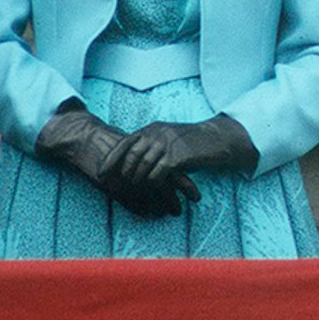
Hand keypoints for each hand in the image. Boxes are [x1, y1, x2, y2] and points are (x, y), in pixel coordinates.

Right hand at [34, 107, 197, 217]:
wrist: (84, 138)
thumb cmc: (111, 142)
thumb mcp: (133, 146)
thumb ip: (150, 156)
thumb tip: (171, 168)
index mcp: (147, 153)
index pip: (171, 171)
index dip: (185, 184)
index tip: (196, 195)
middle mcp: (139, 164)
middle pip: (164, 183)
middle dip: (177, 197)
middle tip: (190, 205)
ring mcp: (125, 175)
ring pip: (149, 194)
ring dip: (162, 205)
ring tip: (174, 213)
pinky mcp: (112, 183)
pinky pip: (130, 200)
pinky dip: (141, 208)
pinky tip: (151, 215)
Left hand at [101, 115, 259, 198]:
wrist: (217, 140)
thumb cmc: (192, 144)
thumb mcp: (169, 139)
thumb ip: (151, 146)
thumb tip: (131, 161)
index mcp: (152, 129)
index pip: (124, 143)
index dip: (111, 159)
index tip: (101, 173)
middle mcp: (157, 134)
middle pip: (130, 155)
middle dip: (121, 172)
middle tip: (115, 187)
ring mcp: (167, 144)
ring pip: (143, 165)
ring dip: (136, 180)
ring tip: (133, 189)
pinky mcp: (178, 156)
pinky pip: (159, 172)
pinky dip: (153, 182)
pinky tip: (153, 187)